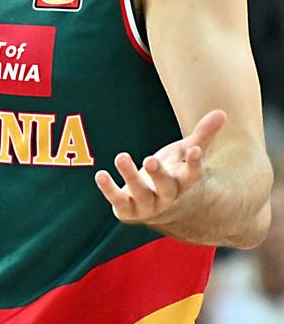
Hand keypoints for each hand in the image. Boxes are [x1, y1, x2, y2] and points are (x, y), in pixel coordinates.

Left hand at [94, 110, 226, 226]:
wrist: (158, 209)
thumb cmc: (172, 174)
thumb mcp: (185, 153)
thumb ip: (202, 136)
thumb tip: (221, 113)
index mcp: (184, 183)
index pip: (193, 175)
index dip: (194, 163)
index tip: (195, 150)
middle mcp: (167, 197)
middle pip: (166, 188)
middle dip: (159, 175)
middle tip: (151, 159)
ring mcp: (147, 206)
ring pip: (141, 193)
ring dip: (131, 176)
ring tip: (122, 157)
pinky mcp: (127, 210)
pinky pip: (118, 200)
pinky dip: (109, 189)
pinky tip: (101, 174)